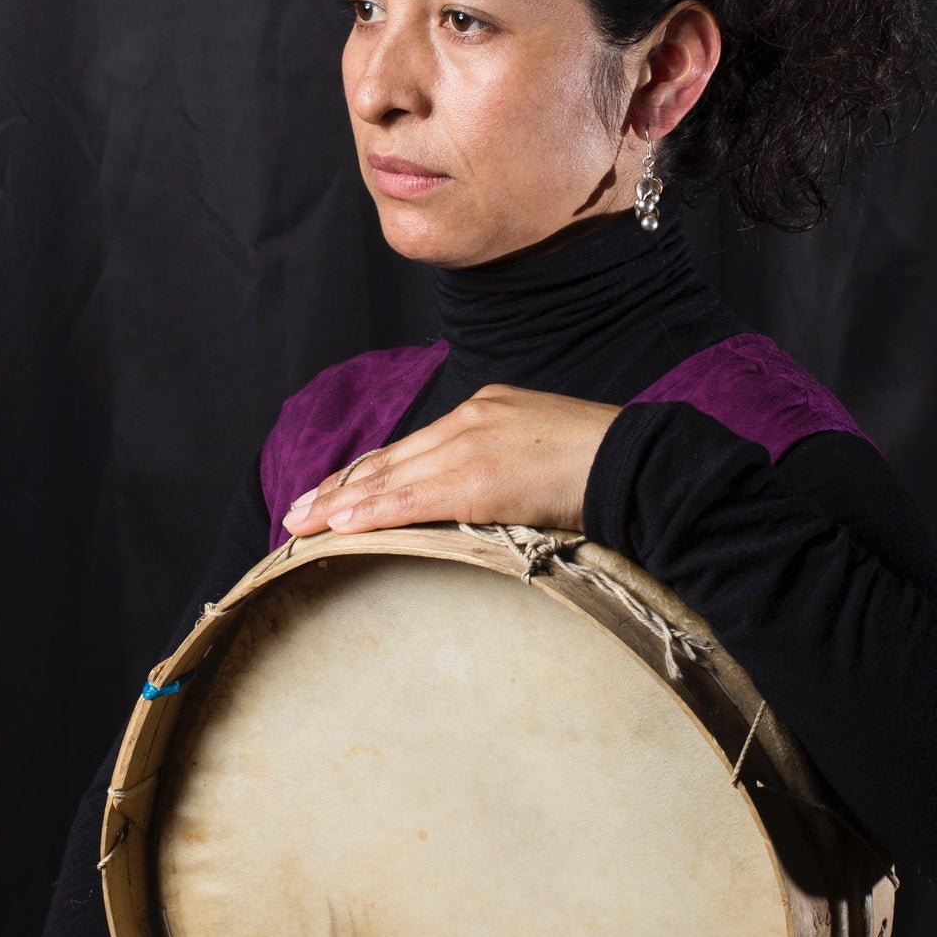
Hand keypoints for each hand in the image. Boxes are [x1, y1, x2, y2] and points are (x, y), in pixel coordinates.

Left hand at [281, 384, 619, 538]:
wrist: (642, 462)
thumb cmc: (606, 467)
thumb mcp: (544, 454)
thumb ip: (506, 470)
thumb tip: (485, 505)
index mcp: (486, 409)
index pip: (411, 446)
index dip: (367, 471)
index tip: (333, 492)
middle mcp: (471, 418)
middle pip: (389, 458)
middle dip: (338, 488)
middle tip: (295, 513)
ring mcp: (473, 444)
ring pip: (389, 478)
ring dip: (339, 505)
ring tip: (300, 526)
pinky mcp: (479, 479)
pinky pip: (411, 499)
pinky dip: (371, 514)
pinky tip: (340, 527)